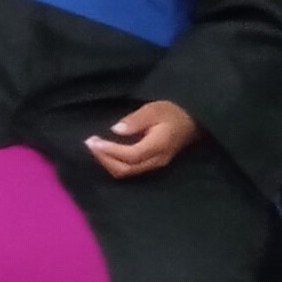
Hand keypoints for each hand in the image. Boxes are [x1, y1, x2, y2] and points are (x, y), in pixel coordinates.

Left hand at [86, 98, 202, 178]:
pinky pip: (130, 170)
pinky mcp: (151, 165)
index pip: (131, 155)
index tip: (93, 140)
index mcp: (159, 146)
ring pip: (126, 172)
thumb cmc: (172, 113)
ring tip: (94, 146)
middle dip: (104, 158)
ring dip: (107, 162)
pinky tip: (105, 152)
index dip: (110, 150)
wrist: (192, 122)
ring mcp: (155, 165)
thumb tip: (116, 130)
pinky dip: (114, 163)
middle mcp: (157, 160)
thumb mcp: (154, 110)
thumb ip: (135, 120)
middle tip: (90, 143)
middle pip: (126, 169)